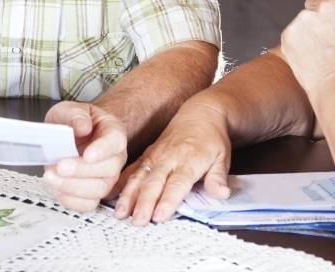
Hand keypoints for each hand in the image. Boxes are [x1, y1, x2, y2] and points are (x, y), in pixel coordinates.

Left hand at [43, 101, 127, 212]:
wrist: (71, 134)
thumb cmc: (74, 122)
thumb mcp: (70, 109)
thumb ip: (76, 114)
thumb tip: (82, 126)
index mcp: (114, 132)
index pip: (115, 141)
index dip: (103, 150)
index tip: (87, 155)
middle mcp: (115, 157)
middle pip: (108, 169)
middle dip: (81, 171)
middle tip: (60, 165)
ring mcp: (106, 178)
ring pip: (98, 190)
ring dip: (72, 186)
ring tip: (51, 176)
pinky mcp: (94, 194)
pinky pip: (87, 204)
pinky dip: (70, 199)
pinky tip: (56, 187)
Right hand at [113, 100, 231, 225]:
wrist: (201, 113)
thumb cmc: (212, 138)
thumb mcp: (223, 156)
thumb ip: (218, 177)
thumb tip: (221, 193)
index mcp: (190, 159)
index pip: (177, 183)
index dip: (168, 199)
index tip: (159, 216)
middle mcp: (170, 157)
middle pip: (155, 182)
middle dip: (144, 202)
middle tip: (137, 221)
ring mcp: (156, 154)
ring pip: (140, 176)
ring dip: (129, 195)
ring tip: (121, 212)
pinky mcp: (149, 153)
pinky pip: (133, 168)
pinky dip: (122, 181)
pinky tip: (112, 194)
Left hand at [280, 0, 334, 104]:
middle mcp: (319, 5)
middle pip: (313, 1)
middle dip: (318, 14)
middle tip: (330, 35)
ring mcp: (301, 20)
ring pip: (303, 19)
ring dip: (309, 29)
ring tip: (322, 48)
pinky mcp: (287, 34)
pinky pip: (294, 32)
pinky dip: (299, 41)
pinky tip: (310, 53)